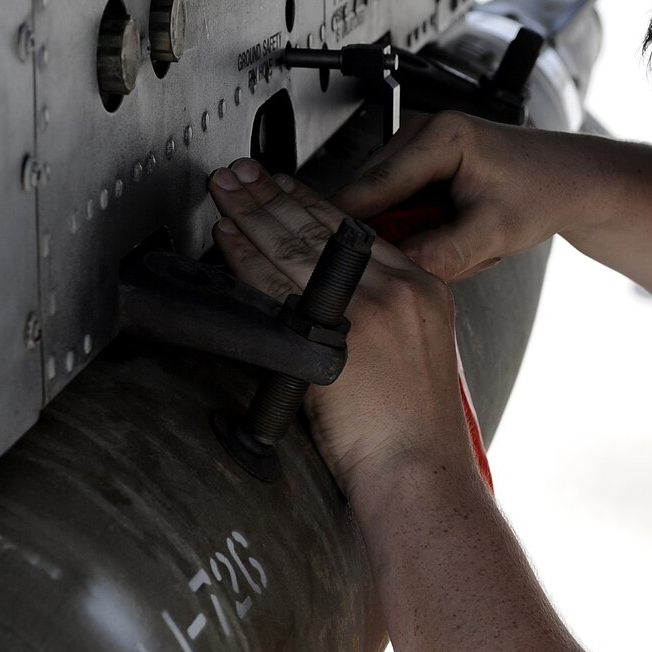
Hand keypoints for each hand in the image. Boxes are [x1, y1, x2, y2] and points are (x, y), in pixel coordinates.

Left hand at [209, 159, 477, 492]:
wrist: (421, 477)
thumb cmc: (414, 437)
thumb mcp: (415, 360)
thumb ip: (380, 322)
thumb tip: (329, 306)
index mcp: (425, 291)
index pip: (360, 231)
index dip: (315, 204)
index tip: (284, 188)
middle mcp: (401, 290)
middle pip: (325, 228)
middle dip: (276, 197)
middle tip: (242, 174)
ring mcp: (370, 308)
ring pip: (298, 247)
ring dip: (254, 215)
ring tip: (226, 191)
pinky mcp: (337, 333)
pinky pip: (279, 284)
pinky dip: (247, 258)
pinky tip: (228, 239)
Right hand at [334, 112, 599, 282]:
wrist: (569, 180)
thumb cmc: (543, 191)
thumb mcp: (495, 231)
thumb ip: (444, 253)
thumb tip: (398, 269)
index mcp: (441, 135)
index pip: (374, 184)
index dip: (349, 222)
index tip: (330, 254)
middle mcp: (422, 132)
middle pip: (369, 195)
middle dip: (391, 235)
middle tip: (432, 256)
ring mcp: (418, 147)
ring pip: (380, 204)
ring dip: (407, 234)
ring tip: (456, 241)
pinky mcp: (419, 165)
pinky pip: (396, 206)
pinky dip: (417, 228)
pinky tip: (451, 232)